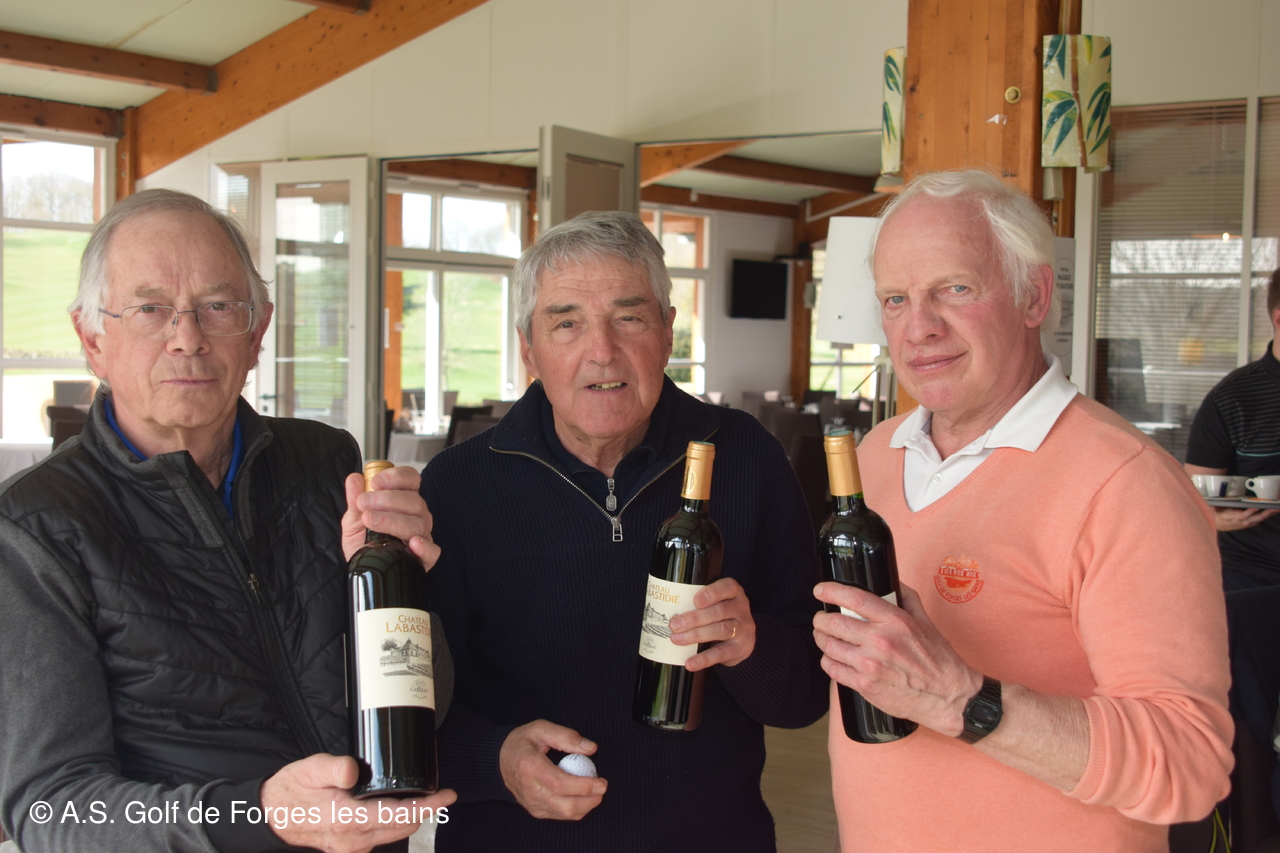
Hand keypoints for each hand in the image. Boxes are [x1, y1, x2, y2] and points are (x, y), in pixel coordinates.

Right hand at [260, 753, 456, 852]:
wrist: (270, 815)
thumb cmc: (291, 791)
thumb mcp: (310, 769)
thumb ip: (334, 767)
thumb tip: (354, 770)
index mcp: (347, 819)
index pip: (399, 814)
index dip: (428, 806)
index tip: (447, 795)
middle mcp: (354, 839)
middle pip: (404, 826)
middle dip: (425, 811)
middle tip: (438, 792)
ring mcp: (352, 847)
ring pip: (394, 833)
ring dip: (410, 817)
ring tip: (421, 797)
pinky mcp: (350, 847)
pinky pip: (381, 836)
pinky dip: (394, 822)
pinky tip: (395, 806)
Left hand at [342, 468, 441, 567]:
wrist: (363, 569)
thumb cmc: (363, 541)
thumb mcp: (353, 519)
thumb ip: (354, 500)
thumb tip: (354, 479)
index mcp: (404, 499)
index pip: (411, 480)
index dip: (396, 477)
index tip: (376, 483)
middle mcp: (417, 515)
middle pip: (414, 501)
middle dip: (387, 499)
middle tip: (364, 503)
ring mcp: (423, 535)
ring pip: (418, 524)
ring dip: (393, 520)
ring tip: (370, 521)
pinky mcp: (424, 558)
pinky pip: (432, 551)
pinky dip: (424, 546)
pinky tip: (411, 544)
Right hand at [499, 720, 606, 819]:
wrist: (499, 761)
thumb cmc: (521, 743)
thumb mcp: (541, 729)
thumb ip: (566, 736)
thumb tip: (591, 748)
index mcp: (530, 767)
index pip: (560, 784)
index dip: (584, 786)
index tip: (602, 781)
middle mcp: (530, 790)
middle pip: (566, 806)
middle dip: (590, 800)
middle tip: (602, 786)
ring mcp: (533, 804)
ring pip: (566, 814)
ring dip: (587, 805)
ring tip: (594, 790)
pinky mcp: (536, 811)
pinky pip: (562, 815)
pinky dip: (577, 808)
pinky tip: (582, 795)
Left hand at [669, 577, 755, 669]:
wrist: (742, 642)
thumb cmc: (721, 618)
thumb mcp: (716, 605)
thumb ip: (699, 604)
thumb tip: (666, 608)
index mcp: (734, 593)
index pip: (728, 587)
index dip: (712, 593)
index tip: (695, 600)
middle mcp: (741, 609)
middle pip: (720, 611)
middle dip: (694, 618)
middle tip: (674, 624)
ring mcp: (743, 629)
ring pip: (721, 630)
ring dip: (696, 635)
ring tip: (676, 639)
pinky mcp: (740, 649)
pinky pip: (721, 653)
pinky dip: (704, 659)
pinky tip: (690, 663)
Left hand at [812, 583, 979, 734]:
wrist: (949, 697)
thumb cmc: (939, 661)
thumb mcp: (926, 623)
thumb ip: (907, 599)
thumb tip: (893, 583)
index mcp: (895, 621)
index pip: (854, 599)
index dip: (831, 591)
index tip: (820, 591)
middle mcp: (880, 641)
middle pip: (834, 623)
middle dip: (821, 619)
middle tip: (821, 619)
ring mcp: (871, 665)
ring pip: (829, 646)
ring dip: (822, 639)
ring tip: (825, 638)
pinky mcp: (866, 686)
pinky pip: (833, 669)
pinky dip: (828, 661)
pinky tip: (834, 659)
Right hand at [1212, 506, 1279, 531]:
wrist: (1217, 524)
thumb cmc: (1219, 513)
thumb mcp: (1219, 506)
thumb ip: (1226, 502)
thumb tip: (1231, 496)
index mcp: (1234, 516)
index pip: (1244, 515)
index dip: (1251, 511)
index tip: (1258, 506)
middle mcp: (1242, 522)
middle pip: (1256, 518)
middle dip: (1267, 513)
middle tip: (1275, 508)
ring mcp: (1246, 524)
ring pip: (1260, 520)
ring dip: (1269, 514)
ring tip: (1277, 509)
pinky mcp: (1249, 524)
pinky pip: (1259, 520)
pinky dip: (1266, 516)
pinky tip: (1272, 513)